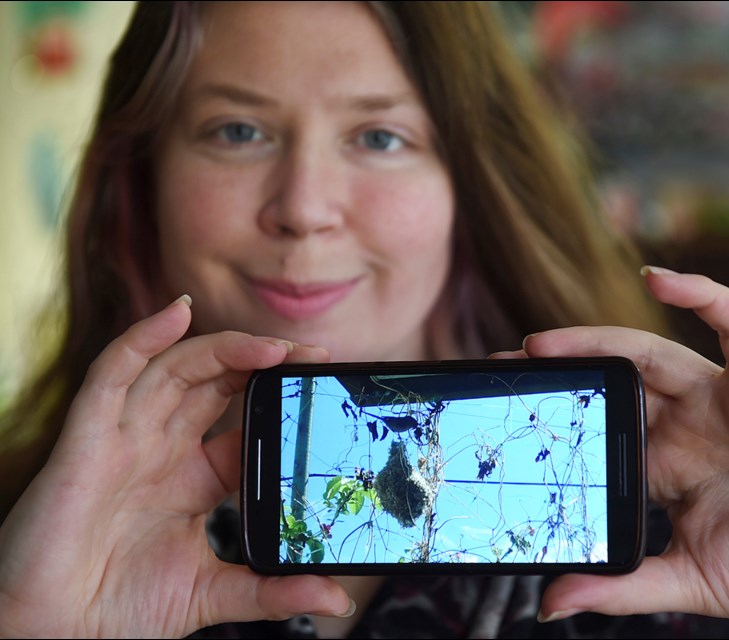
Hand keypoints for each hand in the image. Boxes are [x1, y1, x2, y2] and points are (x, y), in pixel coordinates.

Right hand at [0, 296, 352, 637]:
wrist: (56, 639)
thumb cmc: (120, 611)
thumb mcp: (213, 592)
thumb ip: (272, 591)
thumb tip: (335, 597)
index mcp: (191, 477)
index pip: (240, 418)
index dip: (277, 396)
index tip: (323, 385)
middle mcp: (159, 449)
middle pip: (214, 382)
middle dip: (261, 360)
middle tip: (312, 354)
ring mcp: (123, 440)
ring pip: (174, 369)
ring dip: (224, 347)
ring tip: (275, 345)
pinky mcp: (86, 441)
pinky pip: (112, 375)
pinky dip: (142, 339)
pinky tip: (176, 314)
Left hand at [516, 268, 728, 637]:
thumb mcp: (689, 580)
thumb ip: (623, 586)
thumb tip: (549, 604)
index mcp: (667, 465)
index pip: (601, 430)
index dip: (557, 421)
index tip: (503, 418)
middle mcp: (688, 425)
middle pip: (613, 384)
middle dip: (561, 374)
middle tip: (502, 372)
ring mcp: (724, 400)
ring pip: (651, 351)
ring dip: (597, 339)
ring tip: (542, 343)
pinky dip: (701, 294)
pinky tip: (658, 276)